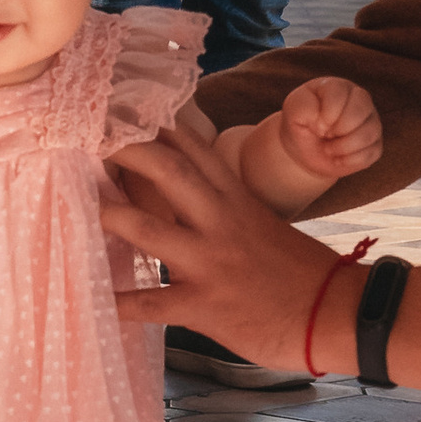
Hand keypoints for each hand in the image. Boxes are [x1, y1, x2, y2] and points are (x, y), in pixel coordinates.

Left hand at [100, 117, 347, 370]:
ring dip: (112, 218)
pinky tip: (89, 301)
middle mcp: (221, 221)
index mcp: (237, 199)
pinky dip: (118, 302)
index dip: (156, 126)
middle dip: (127, 151)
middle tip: (87, 139)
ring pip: (149, 230)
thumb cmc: (301, 272)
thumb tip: (191, 202)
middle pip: (168, 171)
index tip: (122, 108)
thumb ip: (226, 210)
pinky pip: (151, 302)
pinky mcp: (205, 305)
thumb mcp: (263, 225)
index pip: (194, 149)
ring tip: (83, 211)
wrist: (337, 313)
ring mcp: (211, 262)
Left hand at [277, 76, 383, 183]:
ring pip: (369, 133)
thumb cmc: (300, 125)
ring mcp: (371, 121)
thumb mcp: (293, 112)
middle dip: (339, 129)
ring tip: (329, 149)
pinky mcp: (375, 143)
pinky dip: (350, 161)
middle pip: (360, 111)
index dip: (327, 114)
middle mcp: (360, 100)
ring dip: (343, 147)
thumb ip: (302, 106)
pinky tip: (339, 159)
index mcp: (338, 87)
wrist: (305, 151)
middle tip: (325, 136)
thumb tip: (322, 116)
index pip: (340, 95)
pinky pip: (372, 152)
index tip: (316, 125)